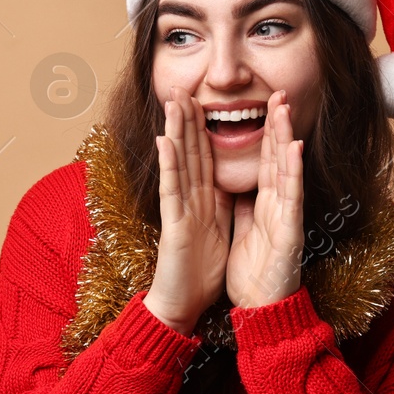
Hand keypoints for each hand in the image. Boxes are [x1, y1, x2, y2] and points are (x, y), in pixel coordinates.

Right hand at [144, 86, 233, 334]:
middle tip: (182, 88)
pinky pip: (172, 190)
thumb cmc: (197, 275)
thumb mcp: (217, 233)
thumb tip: (230, 185)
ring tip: (173, 102)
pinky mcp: (174, 225)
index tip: (203, 102)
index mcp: (202, 203)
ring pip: (179, 163)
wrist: (181, 306)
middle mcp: (188, 201)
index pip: (204, 159)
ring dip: (175, 131)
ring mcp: (179, 210)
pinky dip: (168, 165)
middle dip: (187, 121)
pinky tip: (164, 142)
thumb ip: (221, 207)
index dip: (203, 130)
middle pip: (189, 153)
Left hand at [227, 91, 304, 308]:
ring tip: (285, 107)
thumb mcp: (244, 232)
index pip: (264, 163)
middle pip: (278, 159)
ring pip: (286, 169)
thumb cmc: (254, 274)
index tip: (260, 105)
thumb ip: (244, 207)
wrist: (260, 310)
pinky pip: (290, 197)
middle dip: (277, 125)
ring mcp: (286, 216)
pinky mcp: (288, 232)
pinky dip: (292, 171)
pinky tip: (294, 147)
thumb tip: (238, 185)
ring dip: (286, 137)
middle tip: (278, 93)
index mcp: (265, 206)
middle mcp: (279, 206)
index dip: (263, 135)